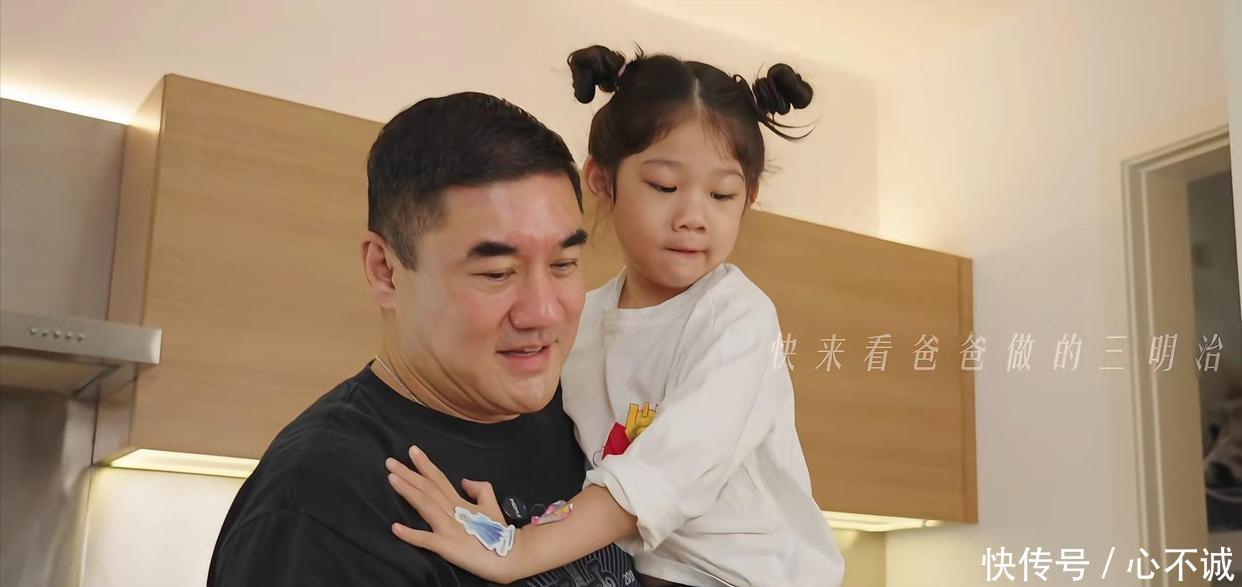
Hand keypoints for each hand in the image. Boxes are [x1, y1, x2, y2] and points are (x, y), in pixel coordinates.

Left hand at [386, 445, 515, 582]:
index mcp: (459, 502)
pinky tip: (395, 527)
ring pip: (425, 505)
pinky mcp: (447, 546)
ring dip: (408, 492)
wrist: (508, 555)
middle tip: (390, 462)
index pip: (439, 479)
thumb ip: (479, 489)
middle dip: (408, 474)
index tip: (411, 451)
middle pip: (427, 489)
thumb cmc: (497, 532)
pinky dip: (411, 534)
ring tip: (392, 479)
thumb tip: (465, 480)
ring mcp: (448, 528)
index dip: (425, 465)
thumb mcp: (491, 504)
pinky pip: (426, 540)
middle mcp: (451, 511)